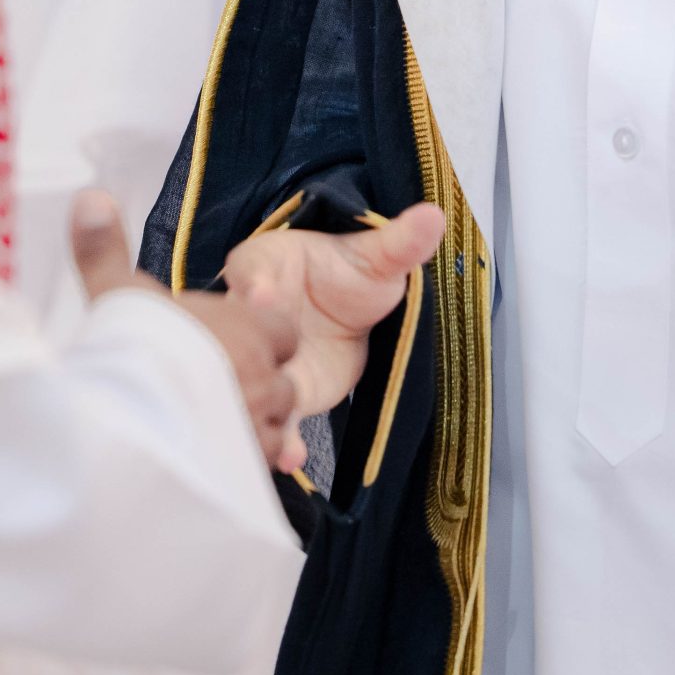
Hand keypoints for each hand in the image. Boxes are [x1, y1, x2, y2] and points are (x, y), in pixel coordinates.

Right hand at [70, 191, 300, 472]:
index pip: (279, 326)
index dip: (258, 329)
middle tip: (215, 383)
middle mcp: (263, 374)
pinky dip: (254, 457)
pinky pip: (269, 460)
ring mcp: (259, 423)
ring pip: (278, 420)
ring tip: (218, 421)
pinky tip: (227, 456)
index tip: (227, 334)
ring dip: (257, 420)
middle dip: (256, 380)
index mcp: (246, 328)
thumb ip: (106, 249)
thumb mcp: (116, 293)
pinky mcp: (249, 465)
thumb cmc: (130, 353)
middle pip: (282, 377)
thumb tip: (90, 197)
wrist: (129, 423)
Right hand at [219, 204, 445, 427]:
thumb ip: (398, 242)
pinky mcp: (287, 390)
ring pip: (253, 381)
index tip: (261, 296)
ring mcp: (268, 357)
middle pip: (240, 335)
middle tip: (266, 374)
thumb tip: (434, 216)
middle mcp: (253, 314)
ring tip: (280, 437)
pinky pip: (278, 417)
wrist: (340, 306)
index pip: (251, 270)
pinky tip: (292, 458)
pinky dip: (283, 440)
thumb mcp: (374, 256)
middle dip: (249, 357)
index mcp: (266, 266)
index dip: (255, 285)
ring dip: (264, 406)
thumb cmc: (345, 271)